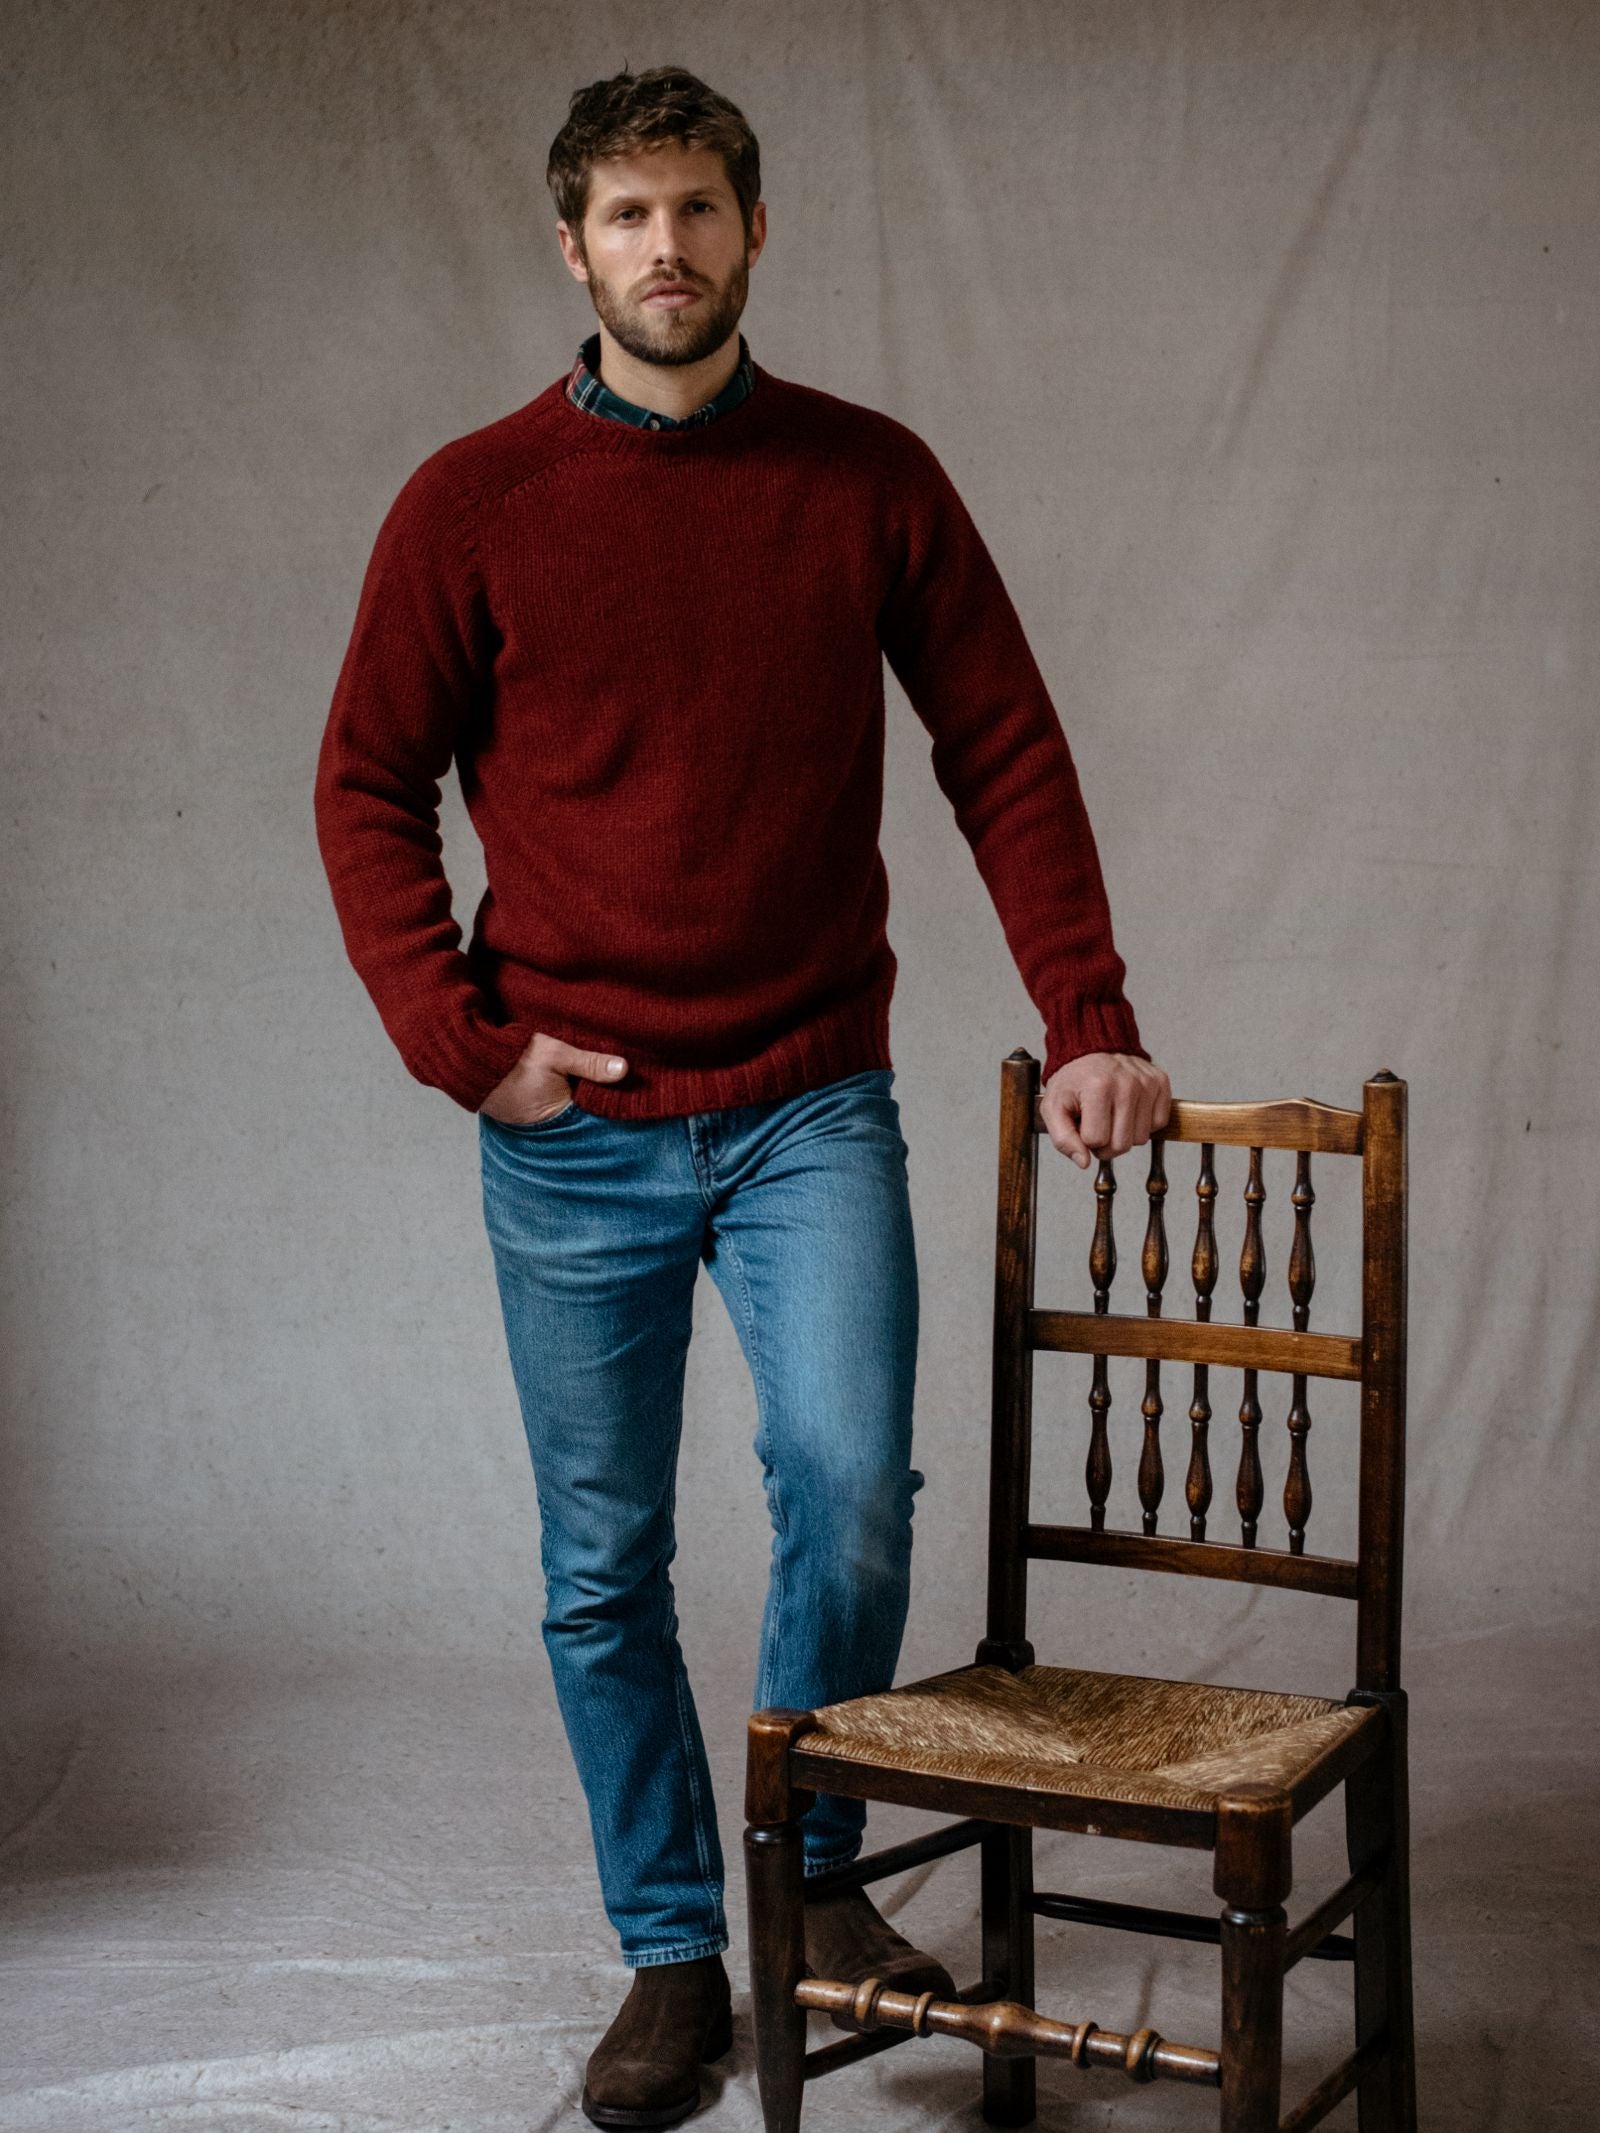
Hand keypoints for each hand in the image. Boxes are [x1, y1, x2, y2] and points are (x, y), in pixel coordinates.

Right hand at [479, 1032, 628, 1123]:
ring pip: (566, 1110)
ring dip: (576, 1097)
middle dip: (595, 1100)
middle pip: (582, 1114)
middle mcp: (548, 1125)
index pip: (596, 1115)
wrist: (471, 1058)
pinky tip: (568, 1084)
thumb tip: (624, 1070)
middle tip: (616, 1085)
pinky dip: (560, 1097)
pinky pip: (550, 1107)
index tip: (628, 1090)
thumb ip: (590, 1064)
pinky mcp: (523, 1113)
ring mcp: (534, 1121)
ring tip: (592, 1083)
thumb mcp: (556, 1055)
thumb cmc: (513, 1057)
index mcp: (560, 1115)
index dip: (611, 1102)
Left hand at [1041, 1051, 1170, 1169]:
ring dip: (1124, 1133)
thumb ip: (1063, 1139)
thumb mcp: (1053, 1107)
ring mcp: (1147, 1083)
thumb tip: (1084, 1162)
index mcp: (1097, 1088)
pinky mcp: (1161, 1083)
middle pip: (1121, 1145)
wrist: (1092, 1047)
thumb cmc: (1073, 1080)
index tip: (1082, 1123)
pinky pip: (1158, 1124)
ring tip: (1112, 1114)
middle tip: (1097, 1124)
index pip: (1096, 1141)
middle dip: (1105, 1143)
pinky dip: (1143, 1123)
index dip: (1086, 1139)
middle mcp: (1127, 1084)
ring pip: (1141, 1139)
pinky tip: (1128, 1108)